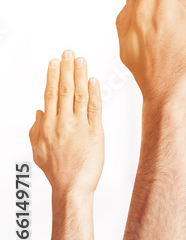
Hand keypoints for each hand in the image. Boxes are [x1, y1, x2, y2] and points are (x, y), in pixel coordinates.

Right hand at [29, 52, 103, 195]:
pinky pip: (94, 108)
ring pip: (78, 95)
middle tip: (69, 52)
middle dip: (66, 69)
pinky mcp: (94, 132)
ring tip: (80, 60)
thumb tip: (39, 112)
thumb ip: (37, 129)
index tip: (54, 62)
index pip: (49, 94)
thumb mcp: (39, 150)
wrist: (72, 187)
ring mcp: (78, 126)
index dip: (52, 76)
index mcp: (47, 125)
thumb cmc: (57, 171)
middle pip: (62, 89)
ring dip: (80, 75)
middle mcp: (62, 122)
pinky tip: (93, 80)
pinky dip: (93, 93)